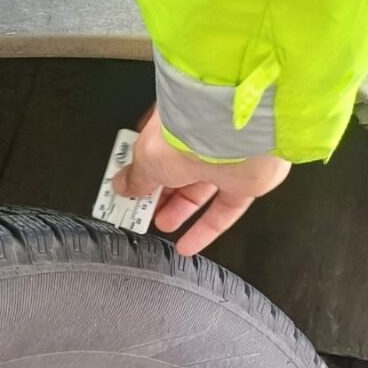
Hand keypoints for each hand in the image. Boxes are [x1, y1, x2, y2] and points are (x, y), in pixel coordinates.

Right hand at [113, 105, 290, 255]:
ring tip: (163, 225)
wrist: (229, 135)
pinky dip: (206, 229)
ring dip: (180, 212)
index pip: (155, 151)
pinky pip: (225, 210)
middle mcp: (200, 139)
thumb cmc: (188, 132)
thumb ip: (136, 177)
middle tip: (143, 211)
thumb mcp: (145, 158)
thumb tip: (123, 187)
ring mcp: (224, 158)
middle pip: (177, 174)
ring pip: (200, 191)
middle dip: (159, 196)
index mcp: (174, 124)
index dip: (143, 173)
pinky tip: (190, 243)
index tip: (130, 191)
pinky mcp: (244, 180)